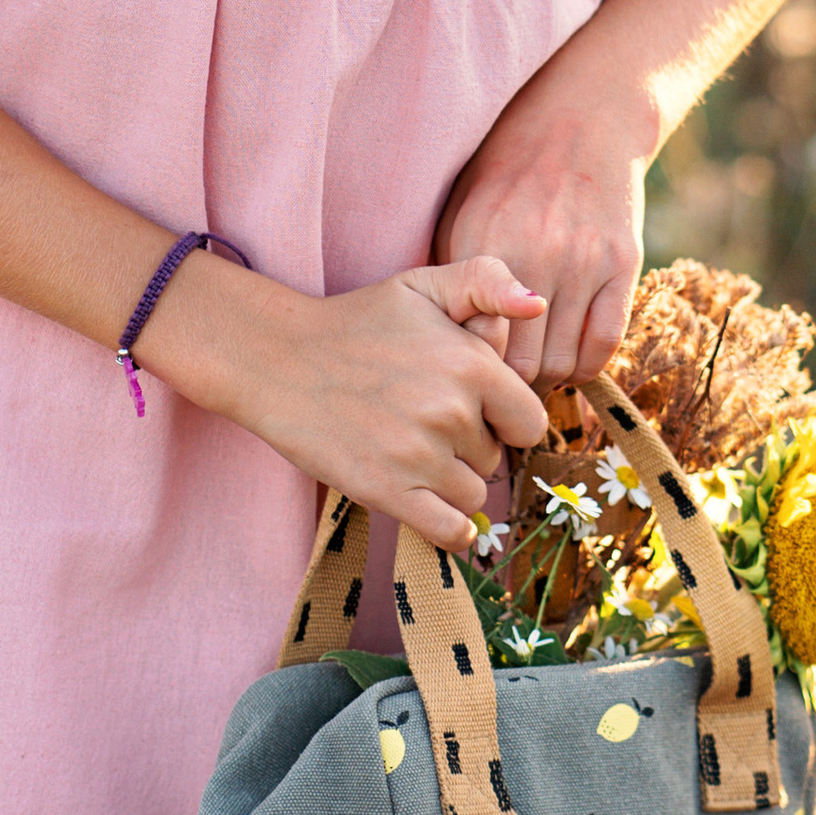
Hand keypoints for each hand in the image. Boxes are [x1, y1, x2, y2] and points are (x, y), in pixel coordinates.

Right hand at [143, 253, 549, 548]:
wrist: (278, 359)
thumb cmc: (357, 322)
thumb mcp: (423, 285)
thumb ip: (487, 282)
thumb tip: (538, 306)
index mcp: (471, 364)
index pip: (528, 422)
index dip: (504, 419)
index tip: (473, 408)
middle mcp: (451, 412)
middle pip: (494, 458)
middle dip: (470, 446)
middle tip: (423, 420)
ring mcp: (419, 457)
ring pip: (472, 494)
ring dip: (450, 482)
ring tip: (411, 450)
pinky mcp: (387, 492)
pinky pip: (450, 532)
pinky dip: (452, 531)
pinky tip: (437, 511)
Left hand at [438, 96, 647, 389]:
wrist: (580, 119)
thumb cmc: (506, 172)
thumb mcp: (460, 211)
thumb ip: (449, 275)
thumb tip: (434, 343)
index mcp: (482, 246)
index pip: (473, 346)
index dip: (470, 374)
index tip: (468, 379)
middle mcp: (535, 255)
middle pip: (520, 366)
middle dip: (508, 389)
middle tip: (501, 393)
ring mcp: (584, 260)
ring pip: (563, 363)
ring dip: (549, 382)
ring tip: (535, 378)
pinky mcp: (623, 262)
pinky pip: (605, 342)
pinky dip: (587, 367)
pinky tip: (570, 361)